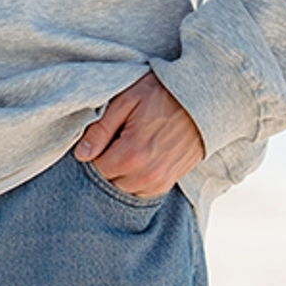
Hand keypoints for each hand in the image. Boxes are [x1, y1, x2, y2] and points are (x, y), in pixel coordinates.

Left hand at [70, 70, 205, 198]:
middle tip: (118, 139)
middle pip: (108, 180)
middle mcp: (145, 174)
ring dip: (121, 173)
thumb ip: (100, 130)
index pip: (95, 167)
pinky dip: (136, 179)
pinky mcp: (170, 181)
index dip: (95, 151)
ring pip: (124, 188)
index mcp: (130, 154)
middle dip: (107, 162)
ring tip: (131, 146)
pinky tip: (141, 158)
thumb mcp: (126, 101)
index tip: (105, 136)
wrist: (203, 100)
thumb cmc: (163, 94)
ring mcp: (159, 181)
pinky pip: (142, 191)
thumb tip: (82, 154)